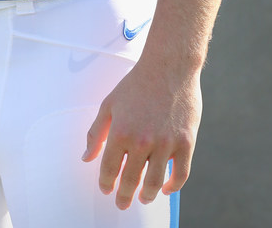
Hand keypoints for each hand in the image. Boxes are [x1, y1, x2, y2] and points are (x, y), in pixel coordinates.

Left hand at [82, 58, 201, 208]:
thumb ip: (96, 132)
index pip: (109, 168)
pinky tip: (166, 189)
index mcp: (120, 131)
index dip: (106, 183)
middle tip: (122, 203)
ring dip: (147, 195)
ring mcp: (166, 144)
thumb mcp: (109, 104)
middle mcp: (142, 141)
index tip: (106, 189)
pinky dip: (173, 187)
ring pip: (155, 183)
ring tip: (143, 198)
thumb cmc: (136, 83)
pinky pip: (180, 174)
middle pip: (130, 180)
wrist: (168, 67)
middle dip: (124, 196)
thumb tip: (86, 157)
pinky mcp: (185, 143)